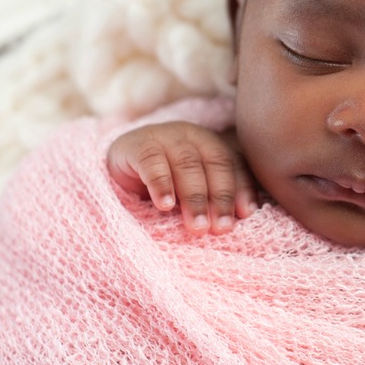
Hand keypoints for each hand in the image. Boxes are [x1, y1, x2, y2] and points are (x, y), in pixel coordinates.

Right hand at [107, 122, 258, 234]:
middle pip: (214, 164)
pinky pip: (152, 163)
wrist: (119, 164)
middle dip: (220, 198)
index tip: (245, 214)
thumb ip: (211, 200)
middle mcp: (192, 136)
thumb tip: (234, 225)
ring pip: (186, 164)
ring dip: (194, 197)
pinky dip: (161, 184)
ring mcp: (165, 136)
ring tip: (197, 226)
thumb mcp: (190, 190)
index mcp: (211, 145)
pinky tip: (165, 205)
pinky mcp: (136, 144)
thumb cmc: (164, 183)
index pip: (233, 165)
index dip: (241, 188)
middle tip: (219, 228)